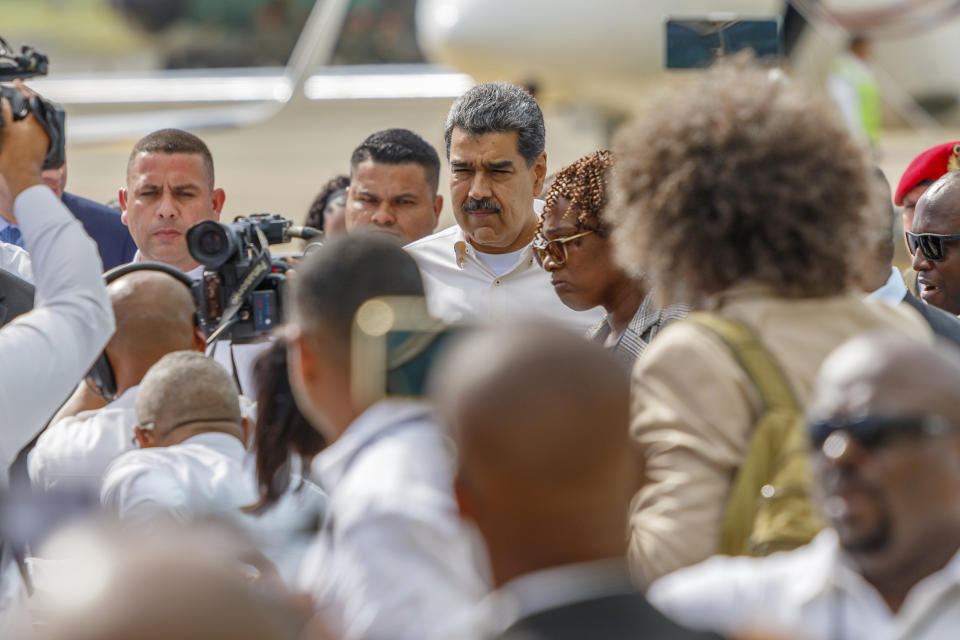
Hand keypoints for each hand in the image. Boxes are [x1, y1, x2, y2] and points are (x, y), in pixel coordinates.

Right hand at [0, 80, 49, 202]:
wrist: (22, 176)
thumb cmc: (14, 155)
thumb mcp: (5, 130)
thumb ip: (6, 113)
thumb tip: (5, 101)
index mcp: (38, 122)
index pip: (33, 99)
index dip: (23, 90)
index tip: (17, 83)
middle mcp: (46, 128)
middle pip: (39, 108)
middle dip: (28, 99)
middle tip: (17, 92)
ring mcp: (46, 137)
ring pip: (39, 117)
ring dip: (29, 110)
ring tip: (18, 105)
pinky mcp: (44, 144)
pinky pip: (39, 127)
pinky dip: (30, 120)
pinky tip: (21, 120)